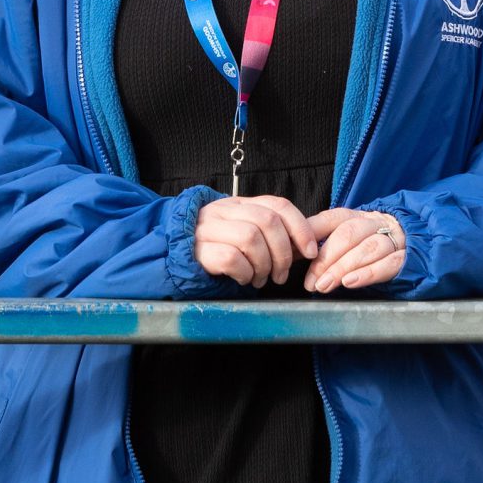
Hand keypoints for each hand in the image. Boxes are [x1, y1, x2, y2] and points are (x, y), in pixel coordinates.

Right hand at [194, 194, 318, 288]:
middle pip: (267, 221)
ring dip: (264, 265)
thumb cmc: (217, 249)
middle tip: (280, 274)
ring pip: (251, 237)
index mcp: (240, 204)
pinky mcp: (198, 250)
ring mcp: (209, 228)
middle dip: (282, 252)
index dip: (300, 227)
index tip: (309, 251)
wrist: (173, 256)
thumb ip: (273, 234)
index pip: (277, 204)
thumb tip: (310, 242)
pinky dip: (245, 273)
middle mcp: (224, 210)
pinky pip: (231, 258)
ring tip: (260, 278)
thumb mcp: (245, 234)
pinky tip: (243, 279)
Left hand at [303, 207, 406, 293]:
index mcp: (357, 216)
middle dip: (327, 259)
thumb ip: (325, 243)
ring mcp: (393, 239)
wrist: (420, 246)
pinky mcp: (407, 258)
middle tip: (312, 282)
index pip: (332, 219)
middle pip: (348, 234)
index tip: (296, 252)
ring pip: (367, 248)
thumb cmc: (373, 246)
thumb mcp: (350, 240)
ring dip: (343, 267)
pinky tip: (351, 283)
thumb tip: (293, 252)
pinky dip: (368, 273)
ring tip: (326, 285)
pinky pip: (389, 263)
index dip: (313, 232)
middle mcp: (375, 223)